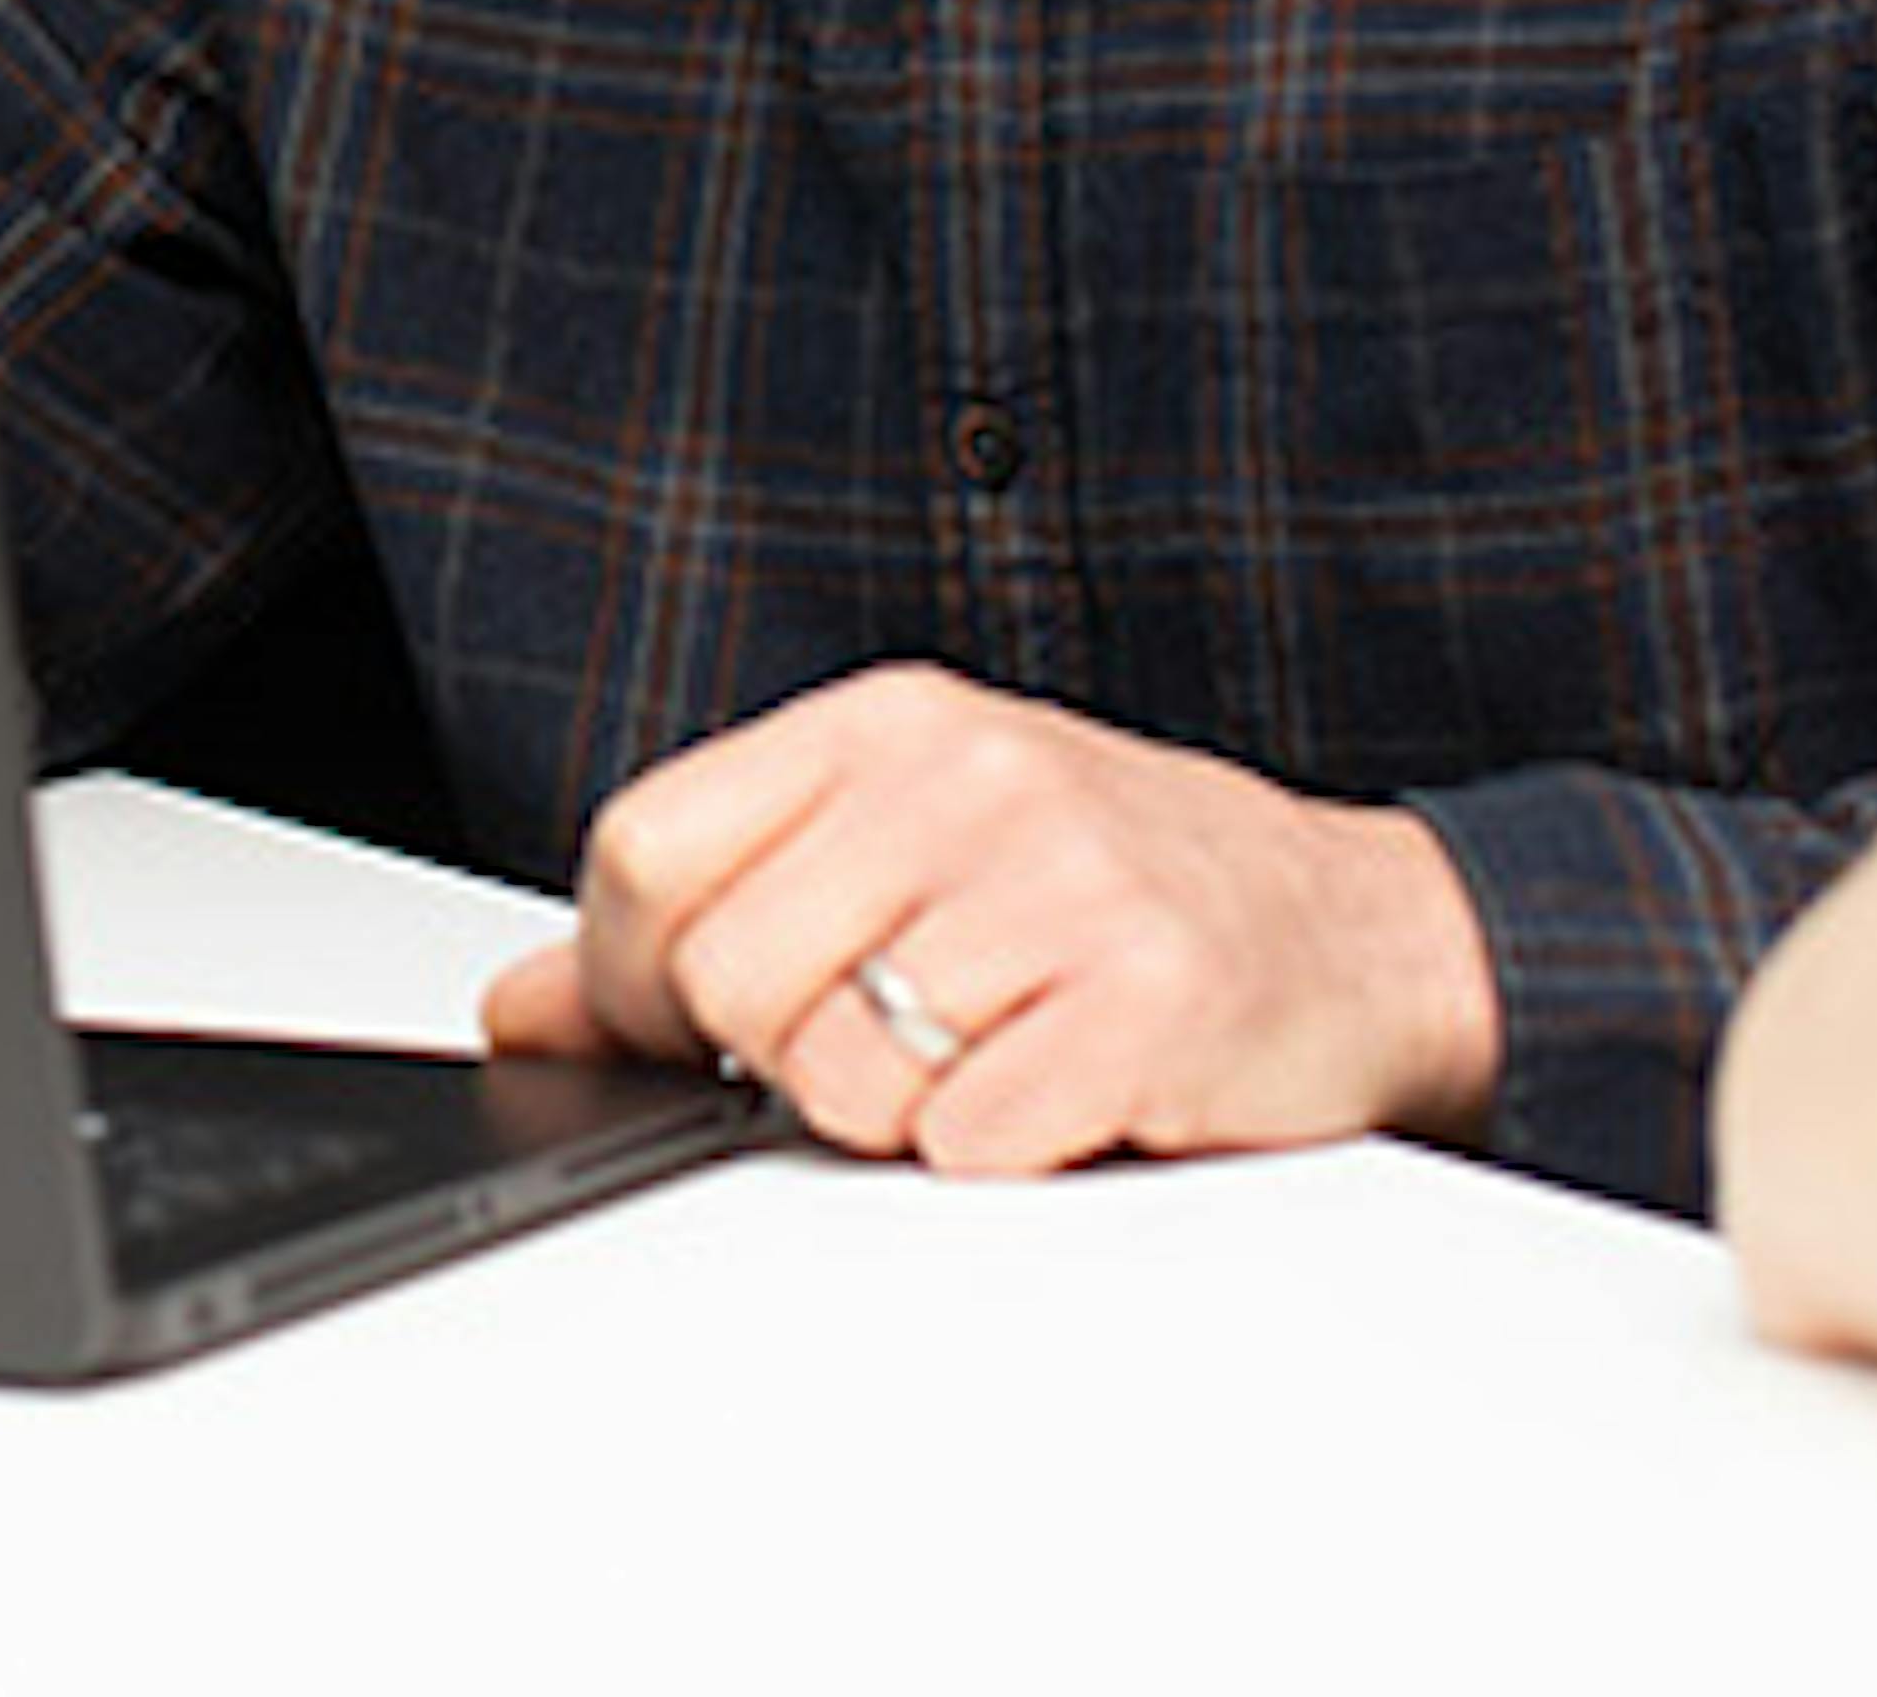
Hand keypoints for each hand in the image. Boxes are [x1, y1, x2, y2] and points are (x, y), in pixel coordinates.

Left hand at [481, 662, 1499, 1174]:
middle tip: (873, 1045)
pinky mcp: (1140, 1004)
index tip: (679, 1022)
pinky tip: (1055, 1091)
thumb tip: (520, 1005)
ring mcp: (1056, 883)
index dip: (627, 973)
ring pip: (835, 1076)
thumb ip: (713, 904)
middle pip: (726, 977)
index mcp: (885, 724)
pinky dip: (994, 1152)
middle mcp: (964, 777)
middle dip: (771, 1057)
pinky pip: (964, 1144)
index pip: (650, 846)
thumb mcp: (900, 841)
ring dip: (892, 1113)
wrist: (1356, 929)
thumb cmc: (1114, 884)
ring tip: (980, 1057)